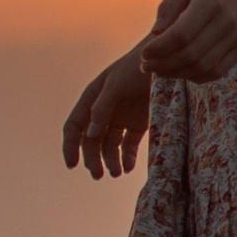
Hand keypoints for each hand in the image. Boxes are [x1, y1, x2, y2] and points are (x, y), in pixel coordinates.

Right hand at [62, 51, 151, 176]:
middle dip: (92, 159)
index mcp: (92, 99)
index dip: (70, 146)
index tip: (71, 165)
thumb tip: (90, 135)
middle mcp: (104, 111)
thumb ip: (102, 108)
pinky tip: (129, 167)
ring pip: (110, 146)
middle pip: (91, 141)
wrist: (166, 61)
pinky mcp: (139, 123)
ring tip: (117, 173)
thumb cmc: (137, 68)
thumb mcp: (116, 84)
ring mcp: (122, 118)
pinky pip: (129, 145)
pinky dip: (128, 157)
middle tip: (99, 175)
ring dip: (110, 161)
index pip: (74, 126)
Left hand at [138, 0, 236, 83]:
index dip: (159, 49)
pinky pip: (217, 71)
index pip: (181, 35)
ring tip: (159, 70)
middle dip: (163, 65)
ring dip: (177, 74)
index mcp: (209, 2)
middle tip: (146, 66)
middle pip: (190, 54)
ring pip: (203, 67)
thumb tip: (155, 34)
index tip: (144, 54)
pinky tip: (181, 71)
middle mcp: (226, 22)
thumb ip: (169, 6)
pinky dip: (196, 76)